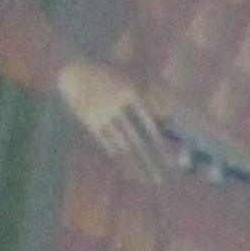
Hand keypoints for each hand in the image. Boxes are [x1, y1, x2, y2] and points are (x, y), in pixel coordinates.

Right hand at [53, 57, 186, 178]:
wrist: (76, 70)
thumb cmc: (114, 78)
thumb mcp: (134, 83)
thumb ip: (153, 101)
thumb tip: (173, 118)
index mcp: (132, 94)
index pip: (150, 128)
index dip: (162, 148)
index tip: (172, 165)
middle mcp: (116, 106)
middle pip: (137, 142)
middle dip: (151, 163)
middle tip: (162, 181)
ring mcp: (101, 114)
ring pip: (122, 147)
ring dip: (136, 165)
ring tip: (148, 179)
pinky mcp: (89, 121)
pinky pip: (108, 145)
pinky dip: (120, 159)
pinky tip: (130, 170)